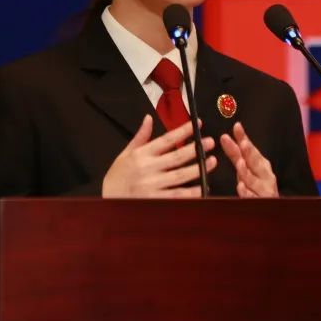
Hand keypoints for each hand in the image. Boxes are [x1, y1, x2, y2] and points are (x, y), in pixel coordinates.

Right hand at [102, 115, 217, 197]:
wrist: (108, 202)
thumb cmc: (118, 177)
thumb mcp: (126, 154)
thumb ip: (140, 137)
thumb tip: (149, 118)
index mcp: (141, 154)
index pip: (166, 140)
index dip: (183, 131)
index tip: (197, 125)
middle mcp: (147, 169)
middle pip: (177, 157)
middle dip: (196, 149)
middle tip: (210, 142)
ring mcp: (152, 186)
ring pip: (181, 176)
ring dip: (198, 168)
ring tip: (212, 161)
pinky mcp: (156, 201)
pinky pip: (177, 196)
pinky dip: (191, 192)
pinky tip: (203, 187)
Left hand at [220, 122, 277, 197]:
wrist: (272, 207)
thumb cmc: (258, 186)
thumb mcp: (248, 168)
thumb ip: (237, 153)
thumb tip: (229, 134)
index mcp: (261, 164)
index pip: (250, 149)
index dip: (243, 138)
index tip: (237, 127)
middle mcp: (264, 175)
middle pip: (254, 162)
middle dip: (248, 151)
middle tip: (242, 142)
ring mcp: (263, 189)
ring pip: (253, 180)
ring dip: (247, 172)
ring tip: (240, 163)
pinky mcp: (260, 202)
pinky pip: (252, 197)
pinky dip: (247, 193)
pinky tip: (240, 187)